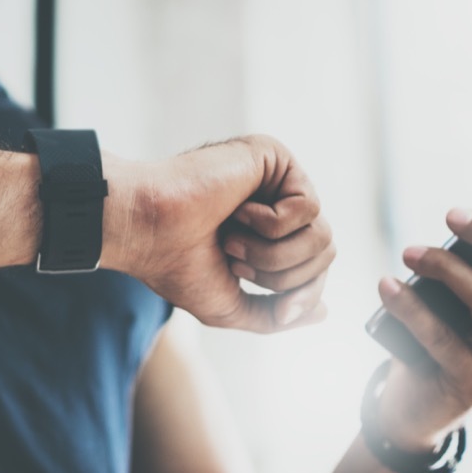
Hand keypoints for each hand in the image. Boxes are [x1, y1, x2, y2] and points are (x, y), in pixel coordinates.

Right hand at [103, 135, 333, 332]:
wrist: (146, 230)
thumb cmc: (175, 264)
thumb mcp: (229, 305)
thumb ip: (274, 314)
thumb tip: (321, 312)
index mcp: (267, 235)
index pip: (316, 267)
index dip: (303, 293)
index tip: (277, 305)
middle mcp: (277, 204)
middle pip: (325, 252)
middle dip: (282, 274)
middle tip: (234, 260)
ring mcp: (277, 180)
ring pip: (321, 234)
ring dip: (273, 253)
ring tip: (232, 241)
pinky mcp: (275, 158)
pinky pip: (308, 207)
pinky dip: (269, 224)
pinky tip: (236, 210)